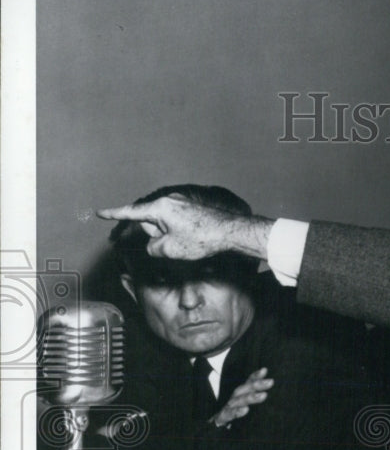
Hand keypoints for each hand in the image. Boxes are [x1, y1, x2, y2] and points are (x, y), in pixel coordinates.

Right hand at [97, 194, 272, 260]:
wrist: (230, 231)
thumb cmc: (201, 238)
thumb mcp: (169, 249)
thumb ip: (153, 248)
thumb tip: (155, 245)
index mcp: (159, 207)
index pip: (131, 213)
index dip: (114, 215)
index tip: (99, 213)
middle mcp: (169, 200)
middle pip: (151, 223)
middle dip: (157, 236)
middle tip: (177, 243)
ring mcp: (181, 203)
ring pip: (165, 225)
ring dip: (170, 237)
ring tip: (190, 241)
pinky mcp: (191, 208)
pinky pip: (177, 224)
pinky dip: (180, 233)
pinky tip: (194, 238)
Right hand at [210, 368, 273, 427]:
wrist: (216, 425)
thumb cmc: (233, 414)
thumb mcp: (244, 406)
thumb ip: (255, 398)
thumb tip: (274, 395)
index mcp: (240, 394)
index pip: (248, 383)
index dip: (255, 376)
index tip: (265, 370)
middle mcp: (234, 399)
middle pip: (244, 389)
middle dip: (257, 384)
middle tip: (271, 382)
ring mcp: (227, 407)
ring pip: (238, 400)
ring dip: (251, 397)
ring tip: (264, 396)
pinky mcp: (222, 418)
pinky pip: (228, 414)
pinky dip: (237, 412)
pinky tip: (245, 410)